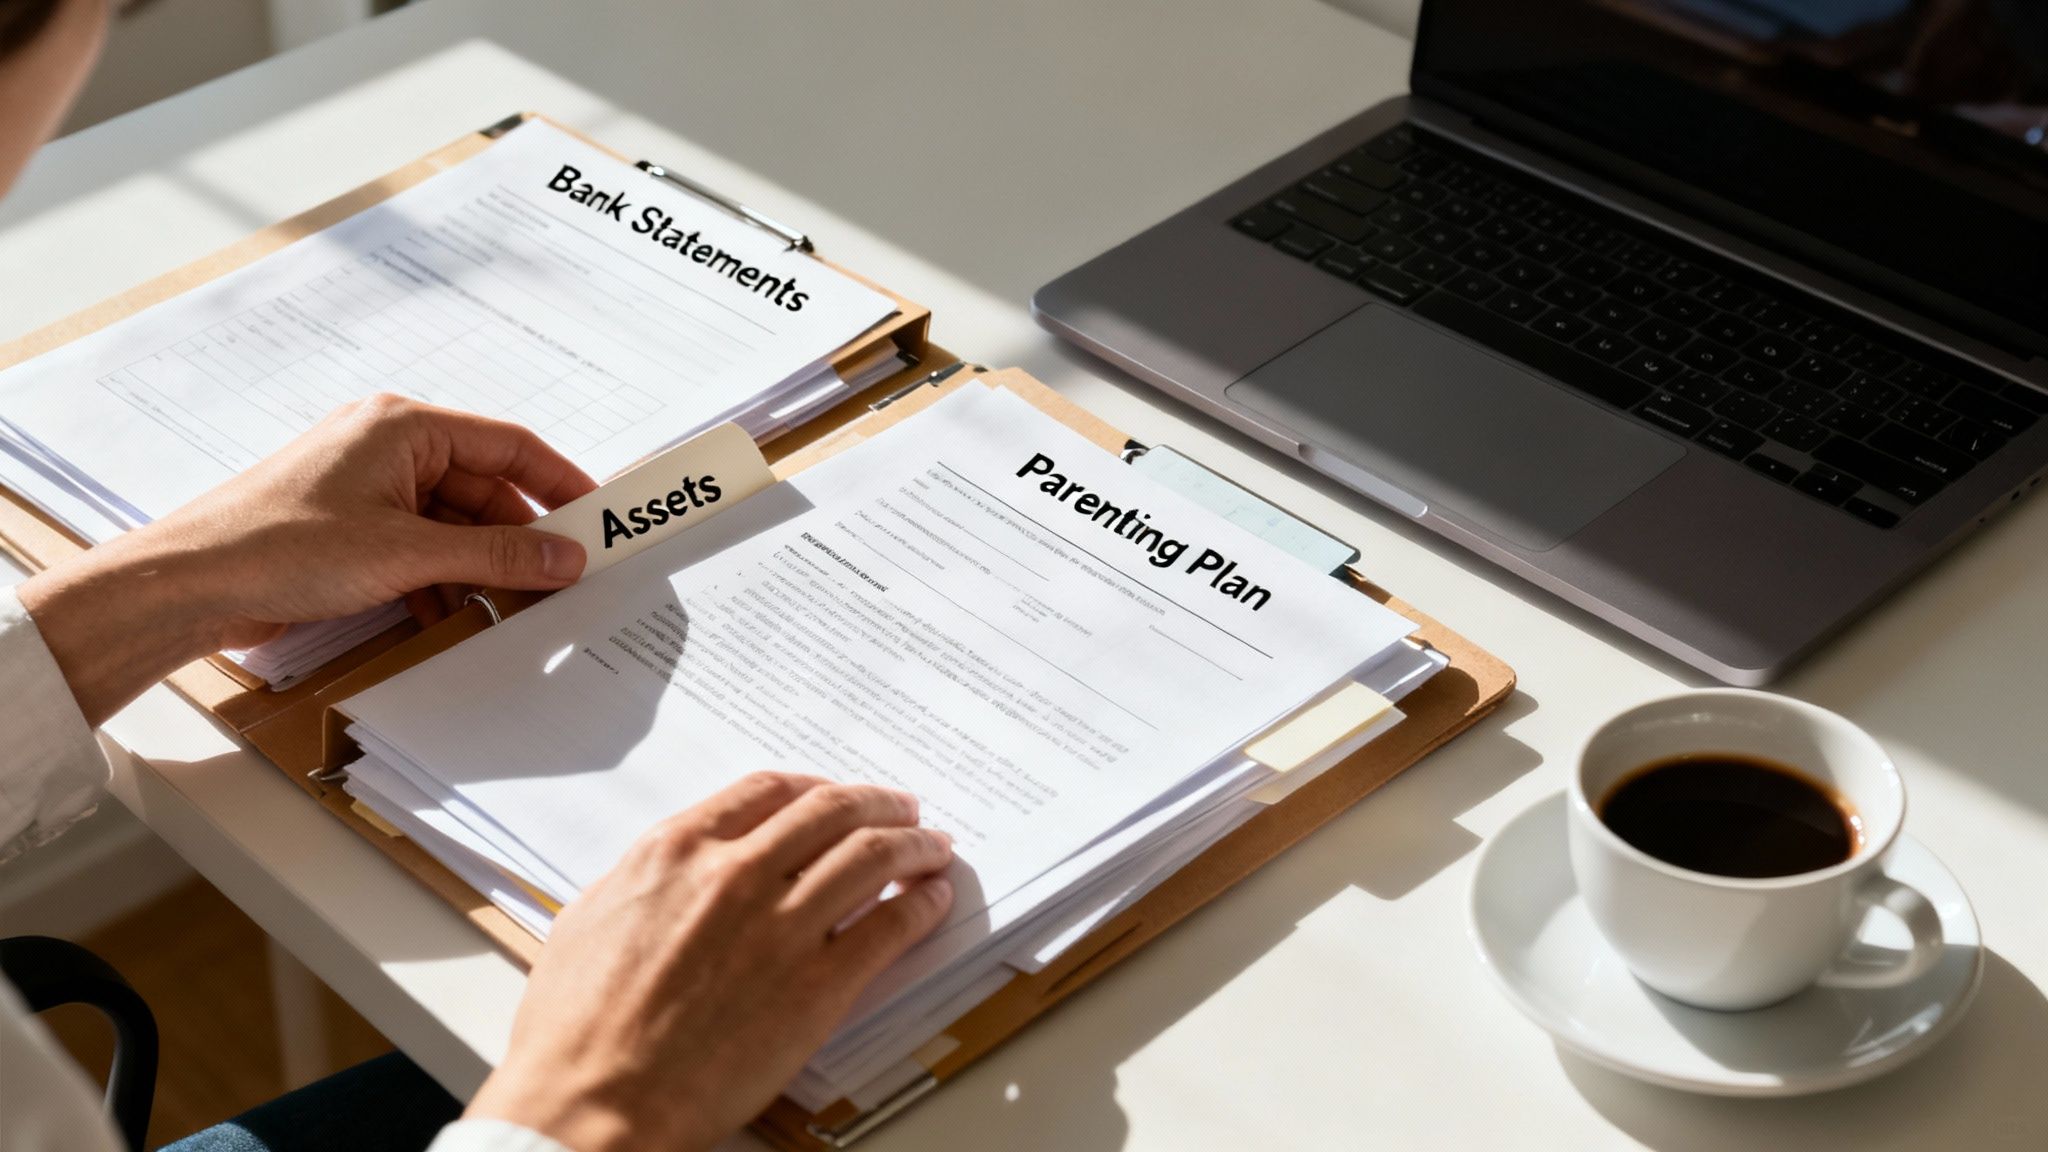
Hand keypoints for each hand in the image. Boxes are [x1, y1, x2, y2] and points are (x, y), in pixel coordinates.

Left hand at [18, 394, 596, 723]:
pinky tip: (452, 615)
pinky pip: (420, 550)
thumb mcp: (406, 552)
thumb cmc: (277, 545)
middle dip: (520, 537)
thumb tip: (563, 556)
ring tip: (512, 607)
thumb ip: (495, 553)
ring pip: (453, 525)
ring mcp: (368, 491)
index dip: (560, 482)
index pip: (509, 446)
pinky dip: (442, 581)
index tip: (598, 517)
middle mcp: (389, 448)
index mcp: (403, 426)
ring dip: (481, 566)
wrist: (189, 585)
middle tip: (562, 579)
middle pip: (484, 490)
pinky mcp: (350, 532)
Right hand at [466, 773, 955, 1151]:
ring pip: (872, 856)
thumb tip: (676, 870)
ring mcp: (782, 928)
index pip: (768, 791)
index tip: (834, 795)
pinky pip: (891, 927)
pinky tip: (932, 901)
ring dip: (913, 845)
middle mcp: (735, 874)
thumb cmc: (575, 1030)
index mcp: (677, 852)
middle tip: (902, 810)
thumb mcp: (590, 920)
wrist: (593, 1104)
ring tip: (932, 848)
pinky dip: (921, 905)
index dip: (815, 788)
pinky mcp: (817, 986)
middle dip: (878, 804)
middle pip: (832, 812)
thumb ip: (645, 880)